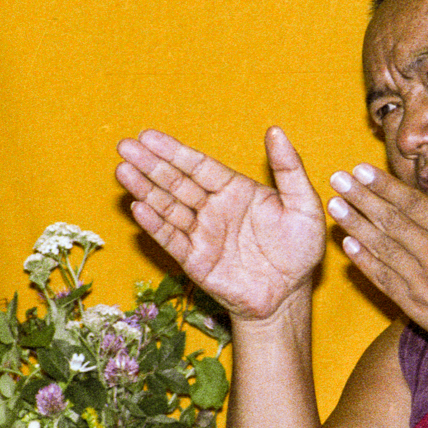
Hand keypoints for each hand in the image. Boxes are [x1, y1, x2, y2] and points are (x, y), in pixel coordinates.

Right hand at [116, 128, 325, 320]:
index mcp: (236, 191)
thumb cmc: (300, 251)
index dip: (175, 152)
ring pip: (169, 207)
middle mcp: (215, 209)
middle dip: (151, 165)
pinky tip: (138, 207)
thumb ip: (289, 170)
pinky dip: (155, 225)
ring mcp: (203, 234)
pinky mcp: (196, 260)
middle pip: (177, 182)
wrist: (289, 296)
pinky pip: (172, 239)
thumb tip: (275, 131)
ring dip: (145, 189)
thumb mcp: (304, 207)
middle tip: (125, 146)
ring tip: (123, 170)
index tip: (149, 136)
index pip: (200, 167)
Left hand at [326, 160, 427, 360]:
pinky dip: (364, 261)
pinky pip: (383, 279)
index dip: (384, 185)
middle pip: (389, 220)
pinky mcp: (417, 307)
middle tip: (337, 179)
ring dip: (355, 225)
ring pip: (381, 247)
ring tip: (334, 206)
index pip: (412, 202)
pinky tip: (347, 245)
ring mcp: (423, 282)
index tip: (361, 169)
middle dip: (360, 198)